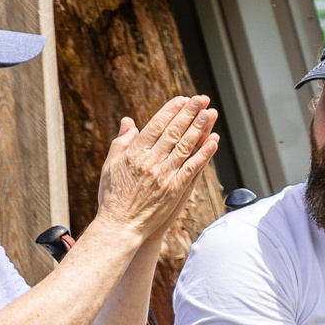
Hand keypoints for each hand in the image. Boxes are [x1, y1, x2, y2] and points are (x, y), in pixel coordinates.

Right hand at [95, 95, 219, 236]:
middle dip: (189, 113)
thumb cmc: (112, 196)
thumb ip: (122, 142)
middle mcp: (151, 162)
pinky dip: (204, 154)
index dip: (171, 111)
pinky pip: (193, 168)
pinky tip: (213, 141)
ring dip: (199, 128)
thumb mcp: (112, 165)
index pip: (156, 126)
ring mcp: (164, 176)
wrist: (120, 226)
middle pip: (173, 132)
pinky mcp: (175, 190)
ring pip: (185, 147)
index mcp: (135, 154)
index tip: (182, 99)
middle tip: (201, 99)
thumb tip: (128, 121)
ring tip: (210, 113)